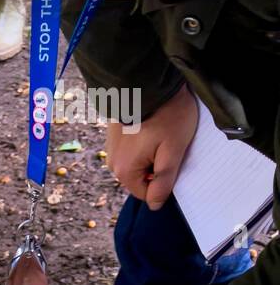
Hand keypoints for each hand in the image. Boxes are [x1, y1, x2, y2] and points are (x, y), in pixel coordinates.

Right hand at [105, 84, 197, 207]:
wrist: (149, 78)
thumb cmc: (166, 115)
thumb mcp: (173, 151)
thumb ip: (164, 182)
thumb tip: (155, 205)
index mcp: (125, 172)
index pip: (147, 193)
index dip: (163, 179)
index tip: (172, 156)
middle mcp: (112, 163)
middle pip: (140, 177)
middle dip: (156, 164)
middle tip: (168, 141)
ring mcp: (111, 147)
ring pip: (136, 162)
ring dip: (150, 151)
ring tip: (160, 129)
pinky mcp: (113, 133)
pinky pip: (130, 147)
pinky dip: (142, 140)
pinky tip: (151, 123)